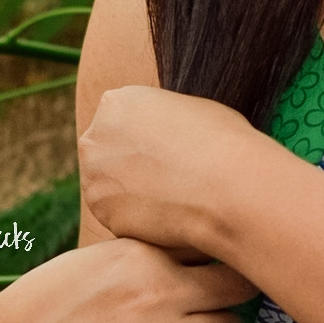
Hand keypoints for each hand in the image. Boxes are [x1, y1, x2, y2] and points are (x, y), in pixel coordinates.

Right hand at [0, 237, 254, 322]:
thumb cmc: (57, 295)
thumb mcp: (107, 257)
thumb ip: (159, 251)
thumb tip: (212, 242)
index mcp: (147, 261)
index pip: (228, 263)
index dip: (237, 264)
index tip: (234, 264)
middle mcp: (159, 303)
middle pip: (236, 306)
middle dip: (231, 301)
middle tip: (217, 296)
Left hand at [78, 84, 252, 255]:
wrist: (229, 187)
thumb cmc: (222, 142)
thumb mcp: (190, 109)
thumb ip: (161, 119)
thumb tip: (160, 133)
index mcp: (116, 104)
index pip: (121, 119)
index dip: (146, 135)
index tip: (167, 148)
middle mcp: (95, 139)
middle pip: (106, 152)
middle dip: (129, 163)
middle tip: (166, 175)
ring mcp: (94, 180)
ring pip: (109, 187)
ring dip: (131, 193)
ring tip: (172, 196)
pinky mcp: (104, 215)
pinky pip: (119, 217)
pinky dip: (139, 219)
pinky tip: (169, 214)